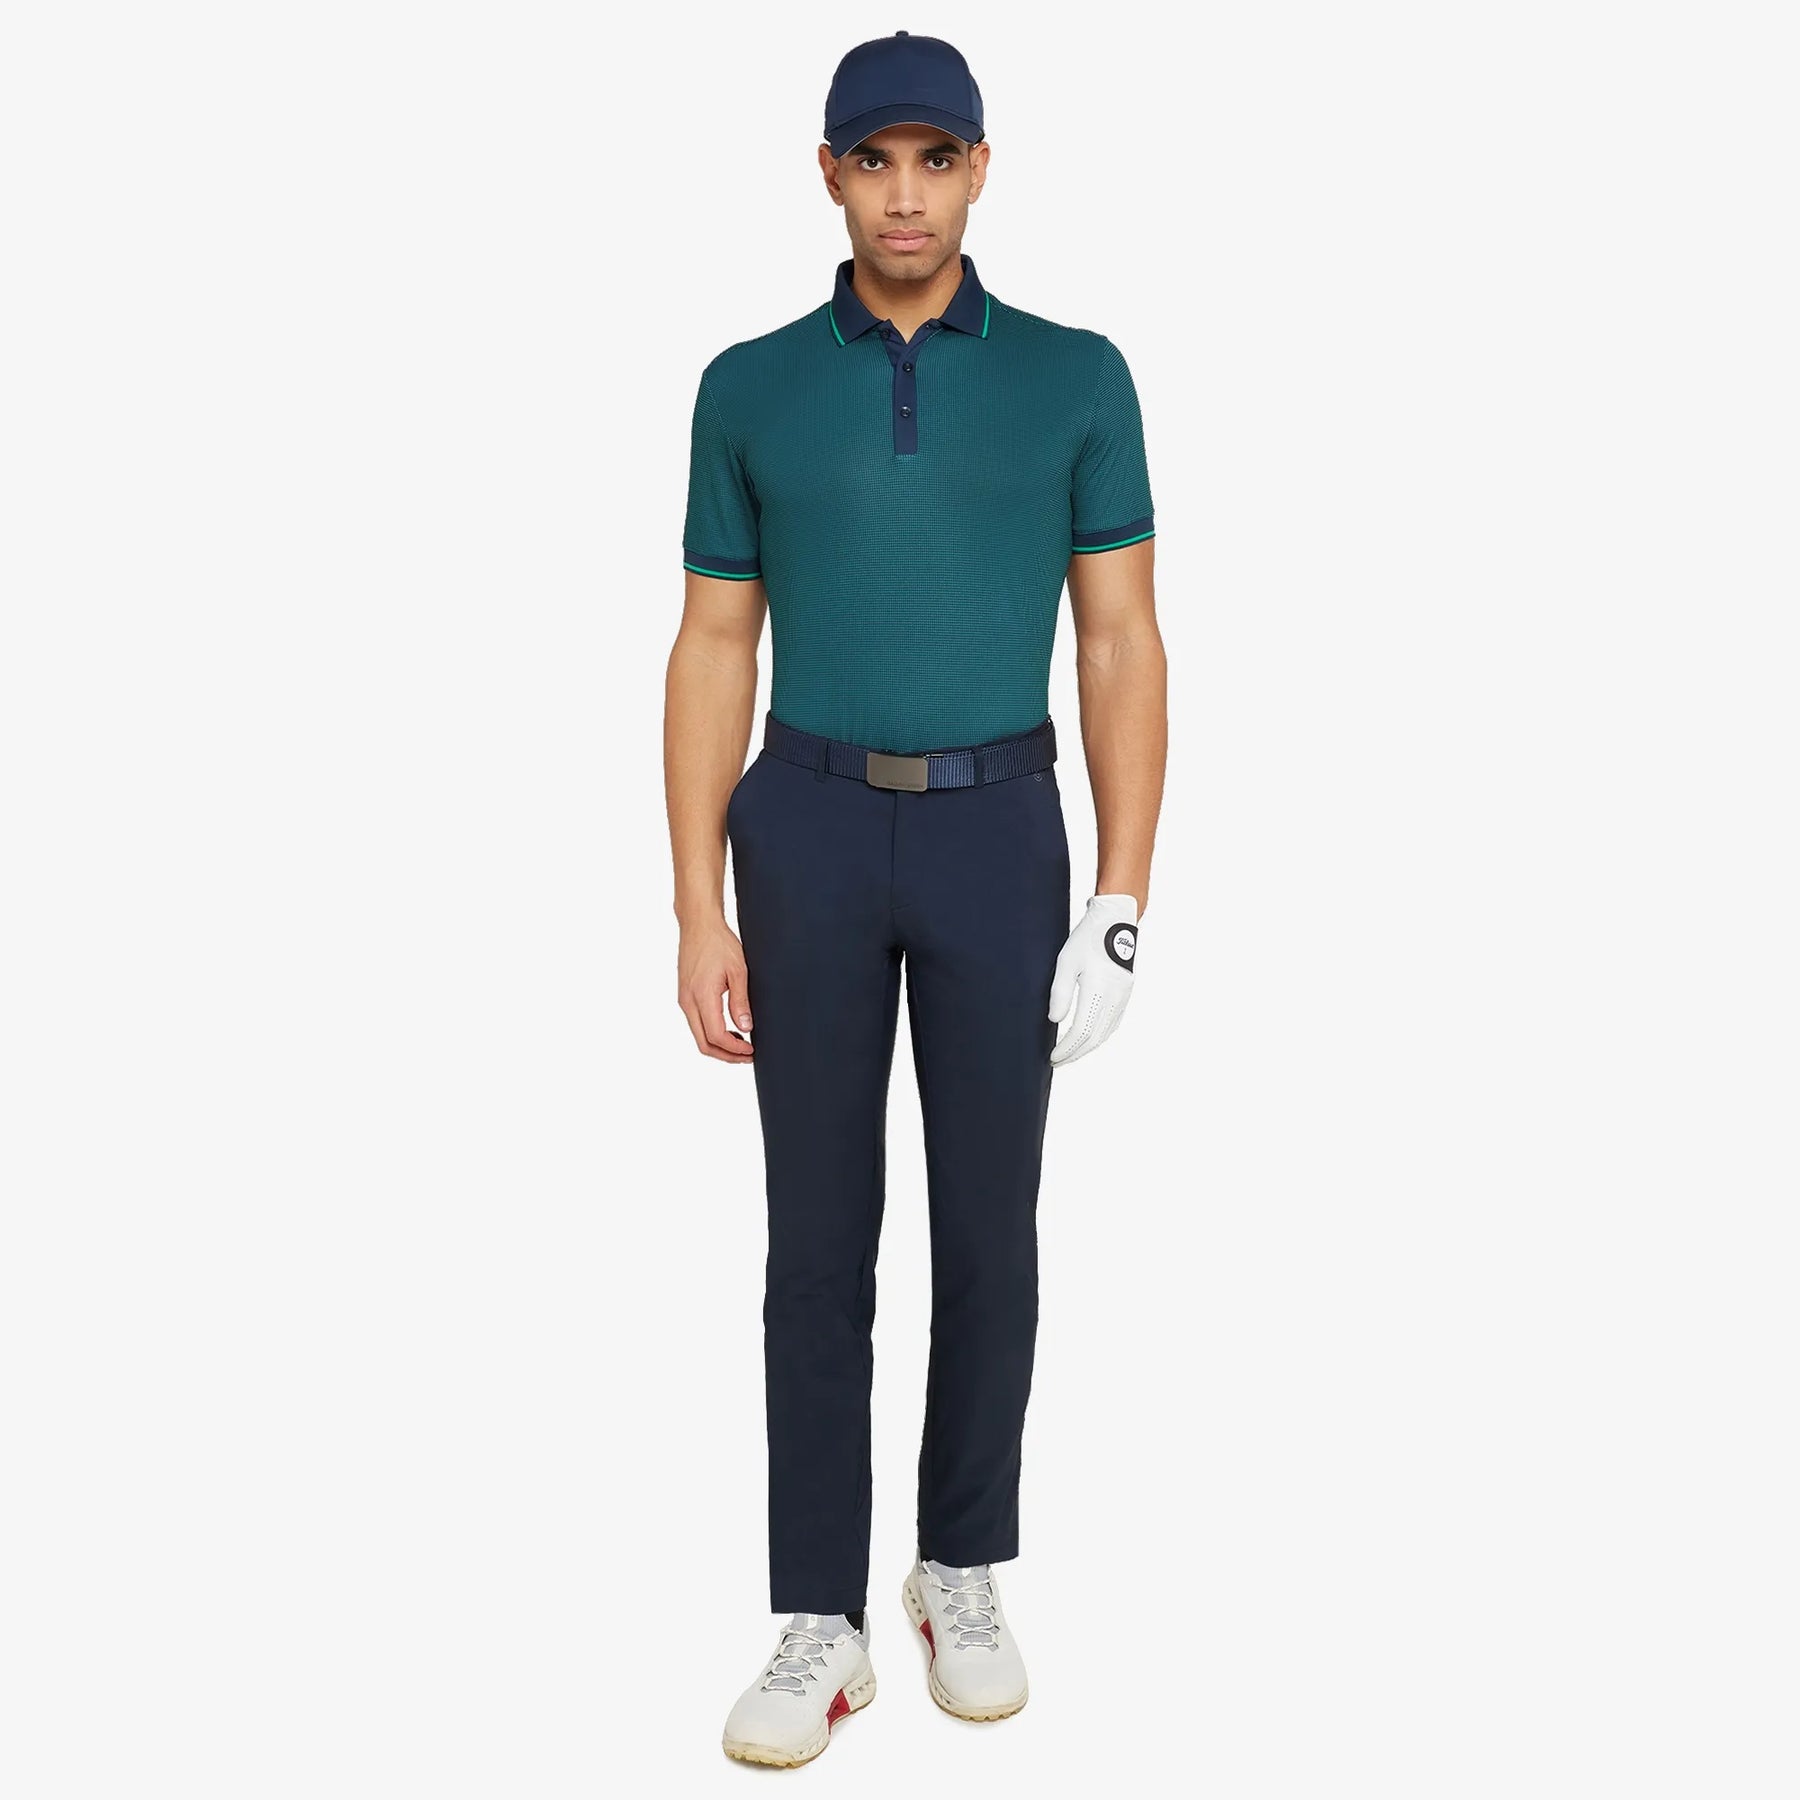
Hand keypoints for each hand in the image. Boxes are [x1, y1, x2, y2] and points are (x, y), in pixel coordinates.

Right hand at [677, 915, 753, 1062]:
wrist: (698, 925)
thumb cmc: (719, 942)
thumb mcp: (738, 970)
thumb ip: (741, 1001)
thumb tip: (746, 1028)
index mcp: (702, 996)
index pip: (716, 1036)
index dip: (734, 1049)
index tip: (751, 1050)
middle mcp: (688, 1001)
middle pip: (703, 1043)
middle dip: (726, 1055)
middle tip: (748, 1056)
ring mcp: (684, 999)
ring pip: (699, 1035)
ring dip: (719, 1045)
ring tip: (742, 1044)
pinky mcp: (685, 996)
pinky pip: (696, 1023)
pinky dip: (712, 1033)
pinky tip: (730, 1029)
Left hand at [1047, 894, 1139, 1066]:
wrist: (1115, 920)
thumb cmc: (1087, 938)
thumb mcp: (1066, 961)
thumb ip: (1060, 992)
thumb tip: (1055, 1020)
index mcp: (1099, 989)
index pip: (1081, 1030)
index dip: (1067, 1048)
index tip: (1053, 1057)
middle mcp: (1115, 997)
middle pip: (1094, 1037)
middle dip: (1075, 1053)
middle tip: (1058, 1061)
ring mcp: (1123, 996)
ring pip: (1106, 1033)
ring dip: (1087, 1047)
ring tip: (1070, 1054)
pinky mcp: (1126, 993)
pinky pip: (1113, 1023)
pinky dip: (1100, 1036)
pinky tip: (1089, 1039)